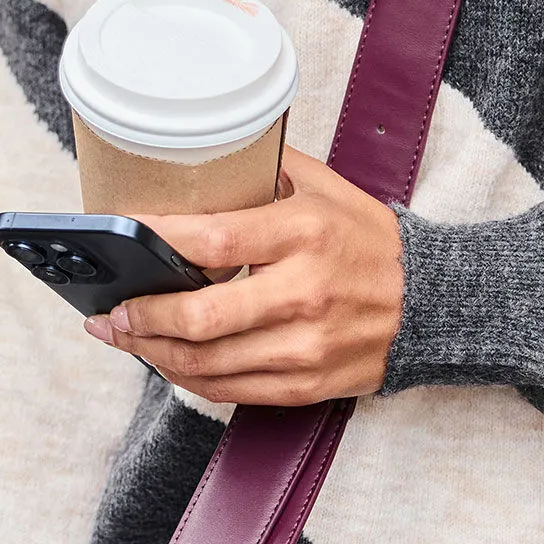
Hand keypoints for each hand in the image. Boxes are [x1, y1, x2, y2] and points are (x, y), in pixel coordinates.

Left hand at [85, 148, 403, 406]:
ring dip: (151, 352)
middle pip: (199, 316)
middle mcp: (302, 293)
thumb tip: (206, 153)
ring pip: (205, 364)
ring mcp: (304, 345)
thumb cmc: (371, 241)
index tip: (121, 236)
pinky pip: (229, 390)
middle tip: (111, 310)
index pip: (212, 240)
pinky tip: (166, 361)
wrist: (432, 304)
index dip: (155, 239)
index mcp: (303, 233)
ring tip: (124, 337)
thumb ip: (268, 168)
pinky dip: (187, 379)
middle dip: (140, 316)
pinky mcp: (306, 383)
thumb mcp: (328, 188)